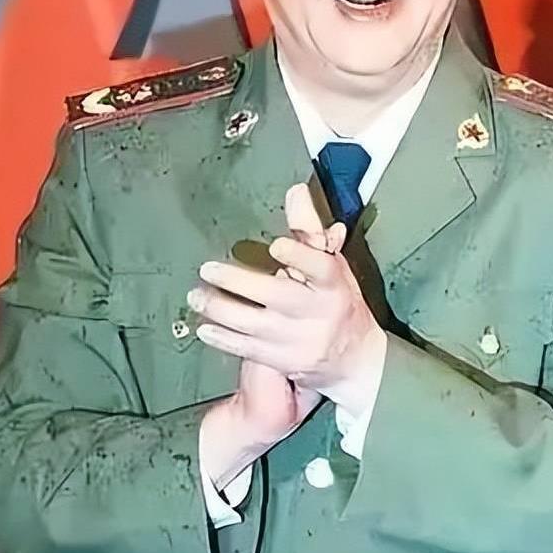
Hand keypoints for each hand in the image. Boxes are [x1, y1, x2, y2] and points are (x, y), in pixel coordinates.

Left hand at [198, 185, 344, 490]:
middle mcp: (320, 312)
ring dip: (220, 309)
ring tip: (195, 296)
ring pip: (254, 324)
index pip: (320, 267)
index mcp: (335, 283)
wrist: (357, 362)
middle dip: (239, 283)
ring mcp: (301, 341)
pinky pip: (248, 350)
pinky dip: (223, 338)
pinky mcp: (286, 362)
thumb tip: (295, 189)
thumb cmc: (339, 302)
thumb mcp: (333, 266)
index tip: (276, 246)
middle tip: (207, 268)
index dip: (300, 256)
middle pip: (278, 296)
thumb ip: (310, 230)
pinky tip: (204, 326)